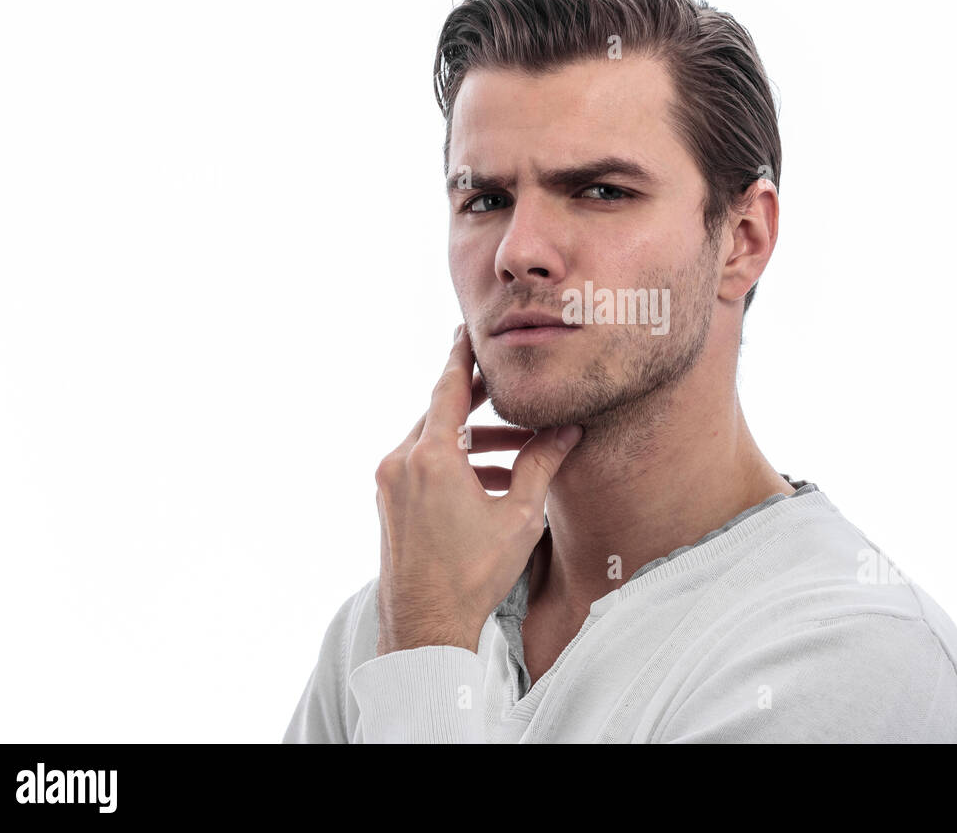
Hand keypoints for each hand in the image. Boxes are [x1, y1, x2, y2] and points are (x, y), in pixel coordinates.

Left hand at [373, 323, 583, 655]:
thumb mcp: (518, 516)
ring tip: (517, 449)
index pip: (446, 388)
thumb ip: (540, 465)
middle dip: (478, 403)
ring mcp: (389, 484)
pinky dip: (455, 464)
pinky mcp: (388, 503)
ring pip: (433, 441)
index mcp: (430, 457)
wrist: (425, 627)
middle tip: (509, 386)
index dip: (461, 356)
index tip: (467, 329)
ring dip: (473, 441)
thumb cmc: (472, 575)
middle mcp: (401, 462)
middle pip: (441, 413)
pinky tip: (491, 482)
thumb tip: (567, 431)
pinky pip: (423, 466)